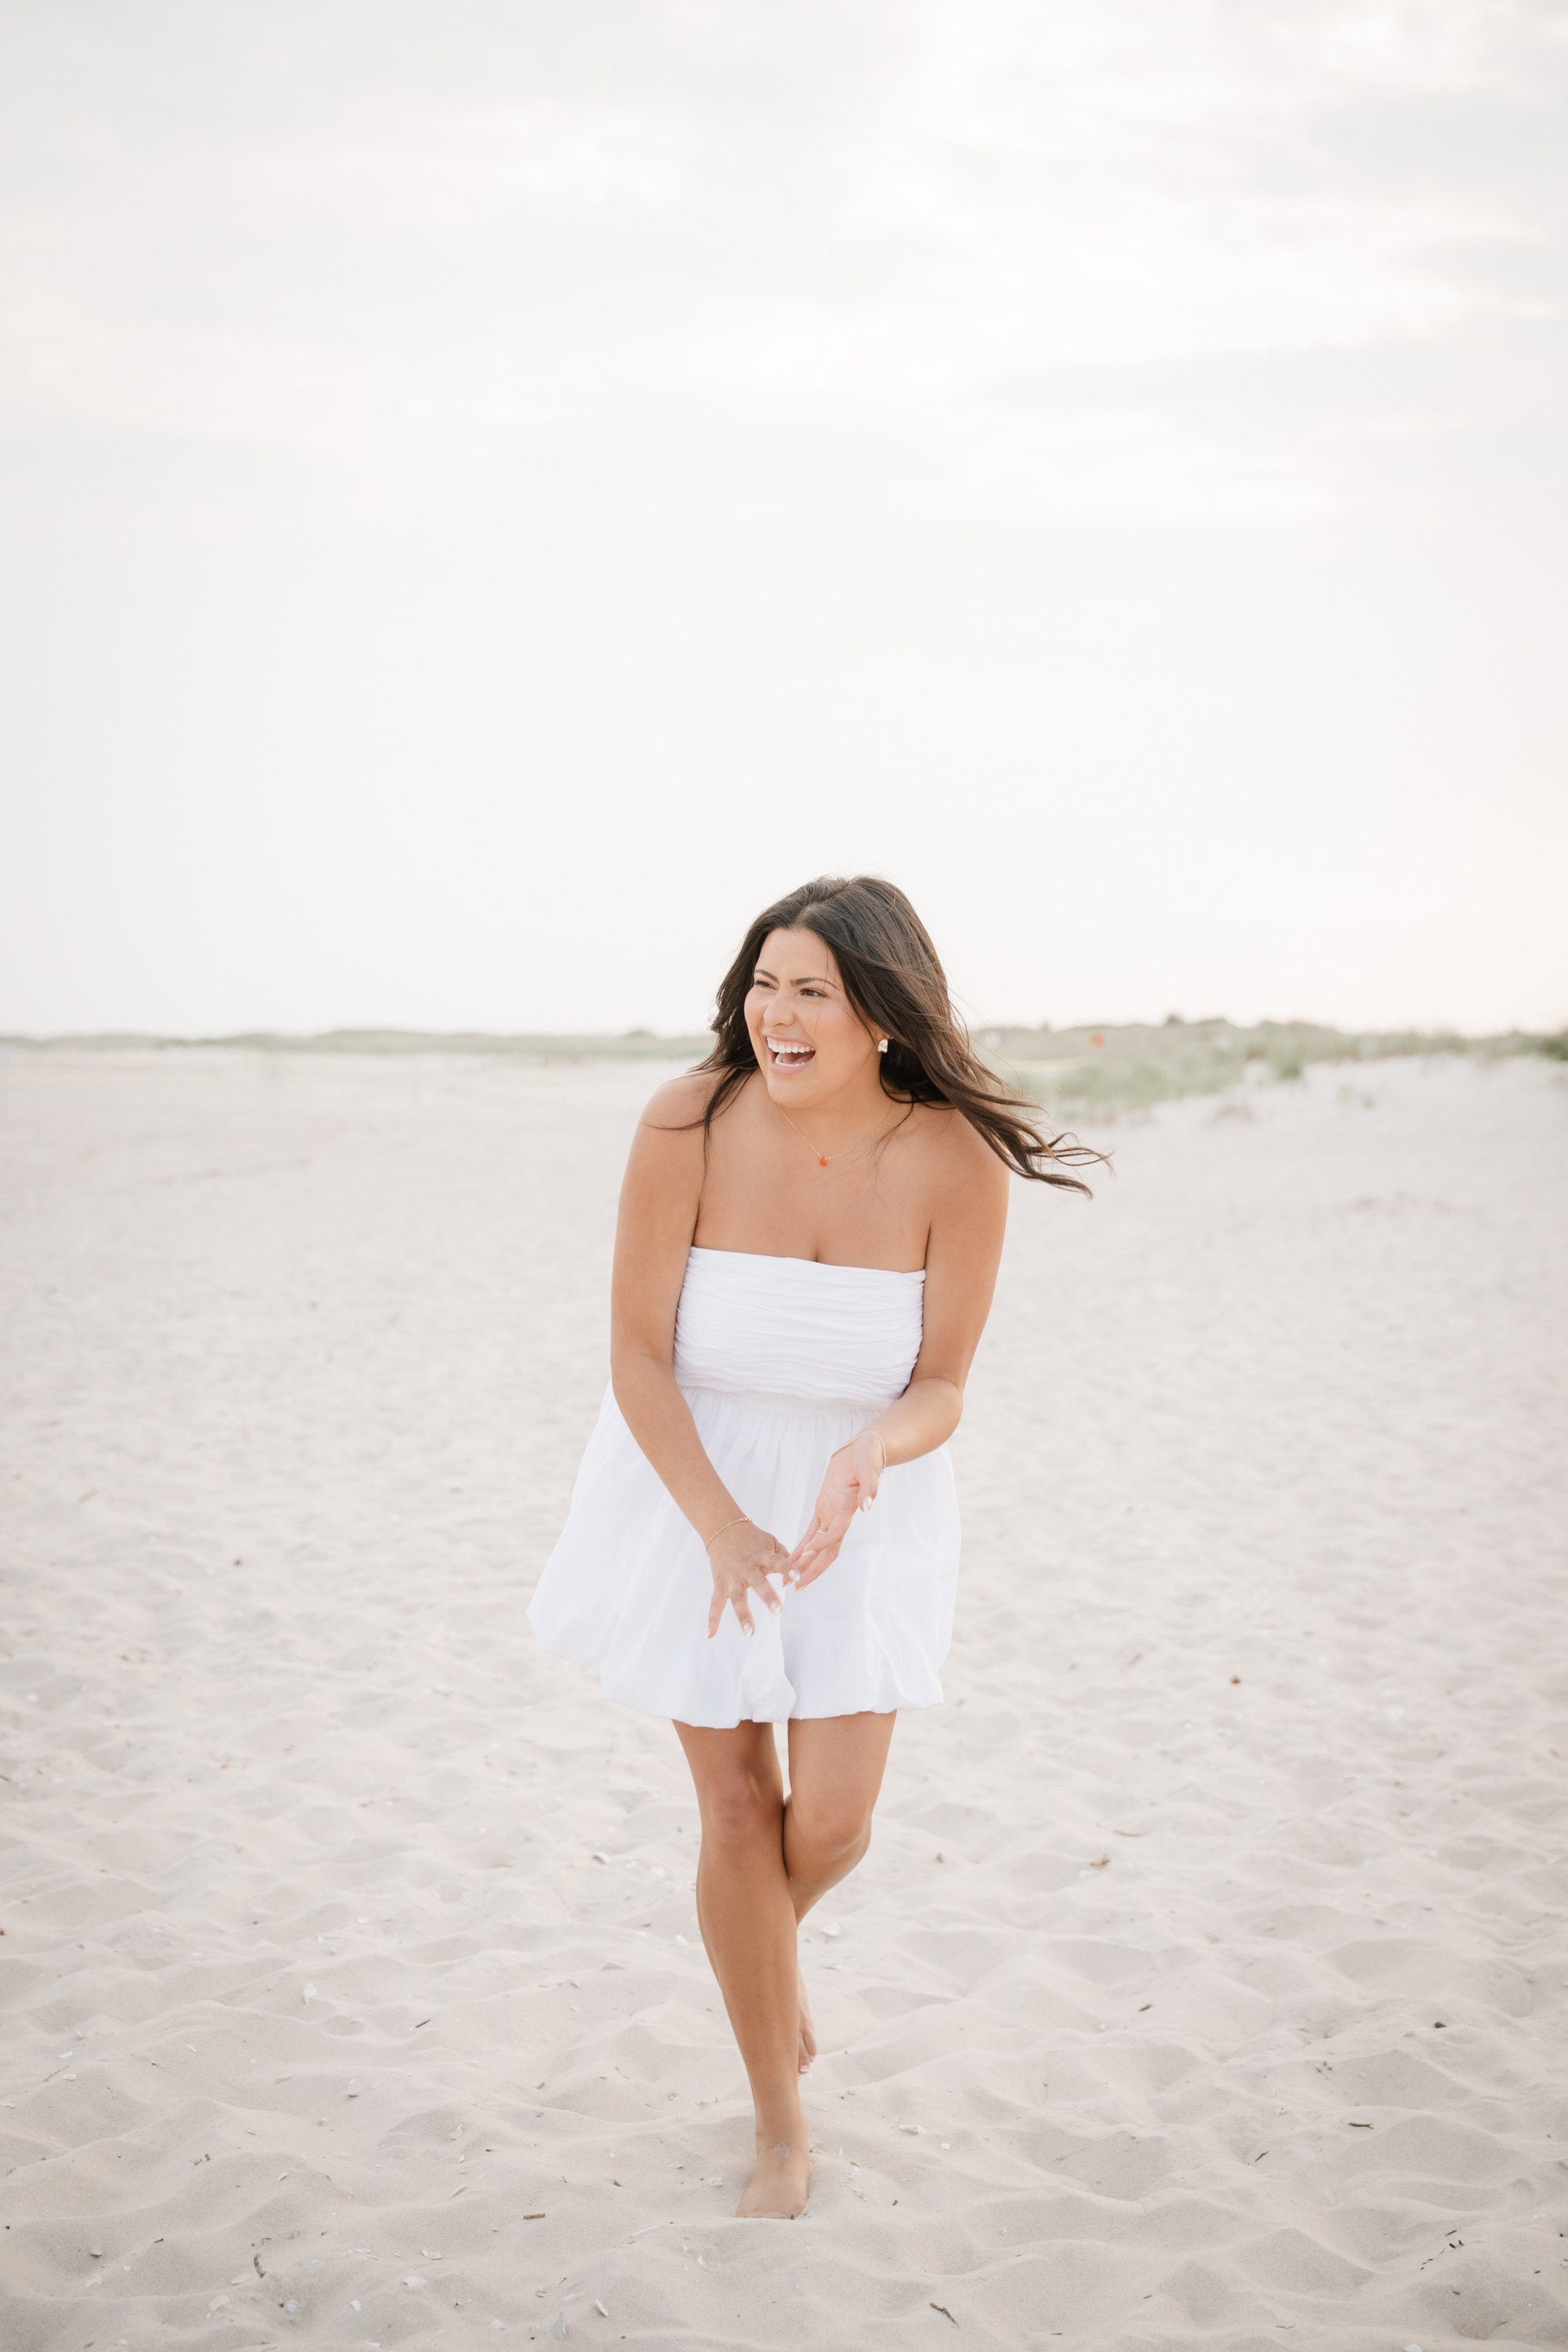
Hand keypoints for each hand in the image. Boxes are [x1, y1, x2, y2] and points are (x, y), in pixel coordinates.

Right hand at [706, 1520, 791, 1638]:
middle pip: (757, 1583)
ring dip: (743, 1615)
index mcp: (761, 1556)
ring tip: (750, 1633)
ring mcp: (731, 1578)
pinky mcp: (719, 1585)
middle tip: (778, 1611)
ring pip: (736, 1598)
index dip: (787, 1568)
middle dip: (767, 1596)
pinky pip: (715, 1604)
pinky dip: (712, 1620)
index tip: (797, 1577)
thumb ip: (785, 1557)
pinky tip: (710, 1636)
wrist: (723, 1530)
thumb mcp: (771, 1542)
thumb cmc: (752, 1540)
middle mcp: (746, 1568)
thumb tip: (802, 1571)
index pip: (777, 1561)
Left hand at [786, 1428, 884, 1590]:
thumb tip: (868, 1506)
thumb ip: (870, 1487)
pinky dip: (803, 1547)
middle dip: (812, 1569)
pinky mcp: (824, 1508)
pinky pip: (812, 1532)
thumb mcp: (870, 1469)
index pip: (835, 1532)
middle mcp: (839, 1517)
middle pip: (826, 1550)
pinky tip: (793, 1559)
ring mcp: (831, 1514)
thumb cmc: (868, 1457)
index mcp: (848, 1509)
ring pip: (817, 1546)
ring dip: (804, 1564)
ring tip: (789, 1580)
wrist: (865, 1449)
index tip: (808, 1553)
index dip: (823, 1544)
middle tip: (796, 1586)